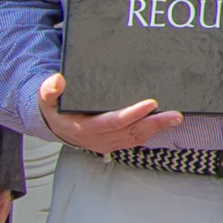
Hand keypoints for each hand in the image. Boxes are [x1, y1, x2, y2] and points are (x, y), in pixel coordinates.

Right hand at [34, 73, 178, 157]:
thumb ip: (49, 91)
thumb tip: (57, 80)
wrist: (56, 126)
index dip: (132, 114)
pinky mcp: (116, 141)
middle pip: (131, 132)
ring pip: (137, 136)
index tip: (151, 103)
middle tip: (175, 115)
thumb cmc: (54, 110)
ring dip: (158, 128)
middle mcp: (100, 138)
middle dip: (155, 123)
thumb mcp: (45, 100)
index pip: (113, 122)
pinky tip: (165, 122)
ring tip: (176, 118)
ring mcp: (110, 142)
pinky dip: (152, 131)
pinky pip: (136, 138)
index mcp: (84, 129)